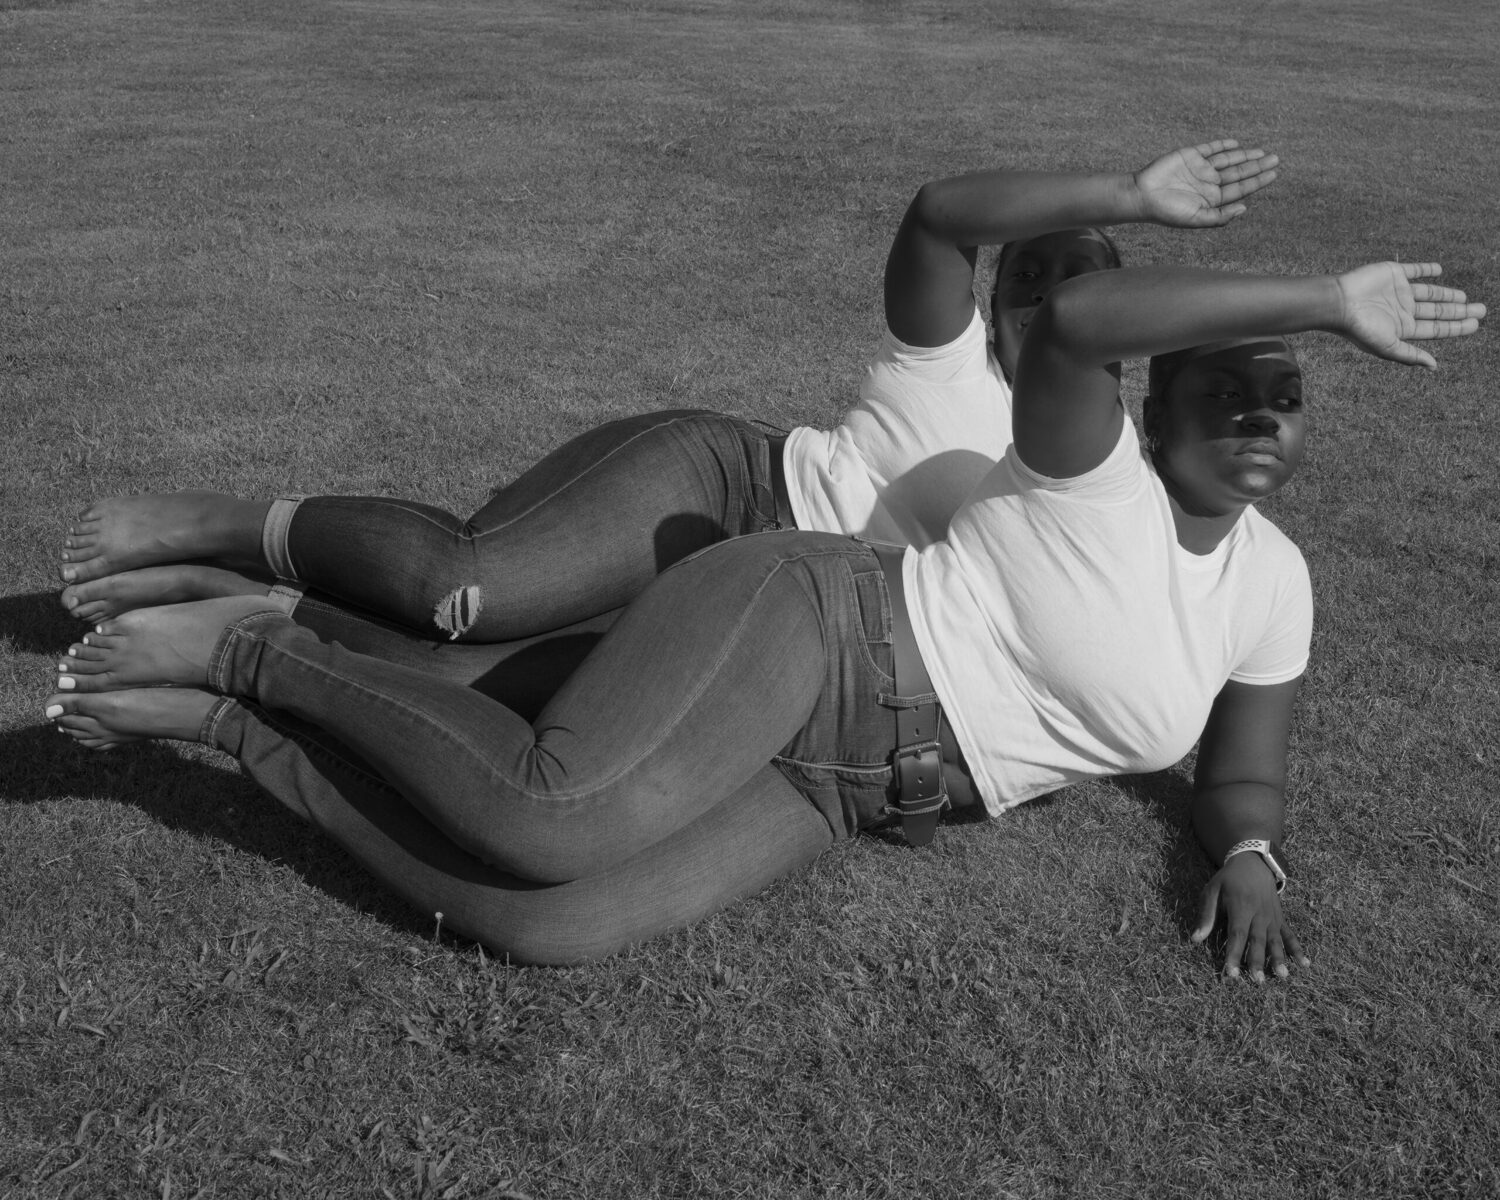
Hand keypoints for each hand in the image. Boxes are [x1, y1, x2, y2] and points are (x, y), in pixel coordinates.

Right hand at [1133, 139, 1278, 227]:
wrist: (1142, 195)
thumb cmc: (1167, 212)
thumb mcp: (1196, 219)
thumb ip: (1220, 217)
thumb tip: (1245, 208)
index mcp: (1212, 199)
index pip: (1240, 189)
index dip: (1257, 181)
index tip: (1274, 173)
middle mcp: (1209, 183)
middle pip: (1238, 173)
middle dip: (1257, 166)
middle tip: (1276, 159)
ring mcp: (1200, 168)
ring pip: (1228, 160)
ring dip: (1245, 155)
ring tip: (1262, 152)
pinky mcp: (1190, 155)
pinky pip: (1210, 148)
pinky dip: (1223, 145)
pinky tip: (1236, 144)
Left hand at [1191, 852, 1307, 981]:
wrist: (1253, 863)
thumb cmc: (1229, 879)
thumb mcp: (1212, 891)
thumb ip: (1206, 915)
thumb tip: (1195, 939)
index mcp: (1241, 907)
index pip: (1237, 935)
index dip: (1234, 955)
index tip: (1232, 973)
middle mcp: (1259, 914)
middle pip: (1258, 941)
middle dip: (1258, 962)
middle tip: (1258, 981)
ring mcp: (1272, 917)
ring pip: (1276, 940)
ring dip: (1279, 959)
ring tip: (1283, 976)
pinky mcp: (1280, 919)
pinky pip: (1290, 935)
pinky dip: (1297, 949)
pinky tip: (1305, 964)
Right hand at [1334, 262, 1485, 369]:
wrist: (1339, 302)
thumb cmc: (1359, 328)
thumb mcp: (1387, 347)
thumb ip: (1410, 355)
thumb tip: (1434, 366)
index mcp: (1402, 328)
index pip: (1436, 328)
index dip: (1456, 327)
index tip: (1475, 324)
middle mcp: (1403, 310)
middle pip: (1437, 311)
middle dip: (1459, 312)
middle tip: (1482, 310)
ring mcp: (1399, 291)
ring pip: (1430, 293)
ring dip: (1447, 294)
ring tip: (1464, 298)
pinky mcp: (1393, 273)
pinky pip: (1415, 270)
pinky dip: (1427, 270)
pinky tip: (1439, 270)